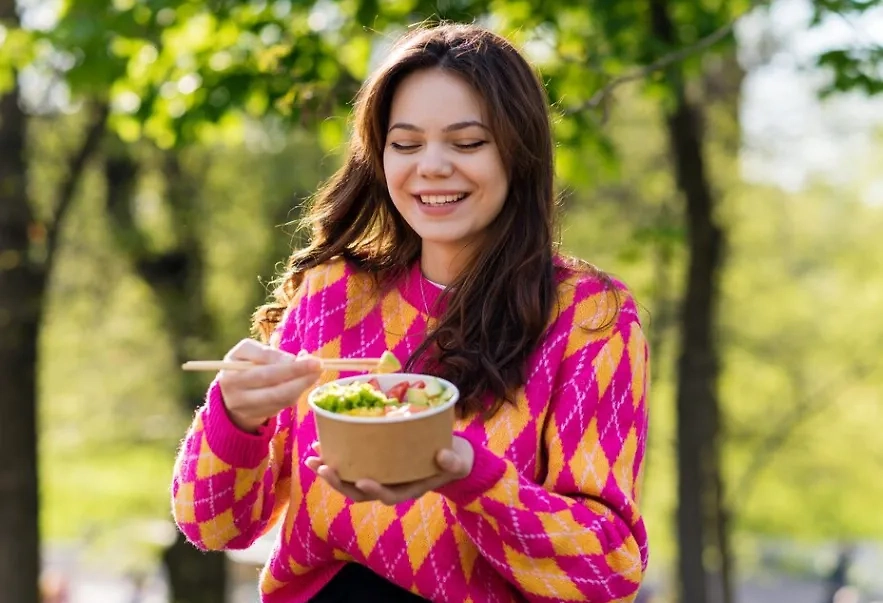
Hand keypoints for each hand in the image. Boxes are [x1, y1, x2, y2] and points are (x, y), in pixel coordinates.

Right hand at [218, 339, 321, 432]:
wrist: (233, 393)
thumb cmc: (247, 365)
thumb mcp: (252, 352)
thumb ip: (272, 353)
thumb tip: (299, 358)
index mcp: (232, 366)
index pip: (261, 360)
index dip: (285, 359)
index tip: (305, 356)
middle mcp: (234, 387)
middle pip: (270, 380)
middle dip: (298, 372)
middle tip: (318, 365)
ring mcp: (244, 404)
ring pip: (279, 396)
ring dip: (302, 384)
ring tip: (316, 373)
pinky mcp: (256, 415)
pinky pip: (282, 404)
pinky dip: (296, 393)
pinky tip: (304, 383)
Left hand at [304, 436, 474, 504]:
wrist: (448, 458)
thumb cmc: (452, 461)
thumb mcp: (457, 461)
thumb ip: (453, 461)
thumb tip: (444, 455)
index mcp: (407, 489)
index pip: (388, 494)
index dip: (374, 491)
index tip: (363, 481)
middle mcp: (389, 486)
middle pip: (359, 492)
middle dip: (339, 482)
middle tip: (323, 468)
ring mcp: (379, 477)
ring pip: (350, 481)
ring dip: (330, 471)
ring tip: (313, 457)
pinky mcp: (373, 464)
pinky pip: (351, 466)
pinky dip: (335, 458)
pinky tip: (322, 445)